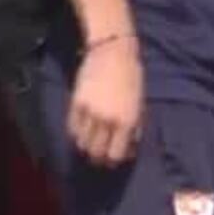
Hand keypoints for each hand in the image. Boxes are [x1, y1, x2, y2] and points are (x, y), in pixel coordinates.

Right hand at [69, 37, 143, 166]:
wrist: (112, 53)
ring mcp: (90, 113)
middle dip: (98, 158)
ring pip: (82, 143)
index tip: (112, 161)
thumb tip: (129, 150)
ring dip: (86, 147)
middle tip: (99, 157)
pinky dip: (76, 135)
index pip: (116, 154)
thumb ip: (135, 129)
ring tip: (90, 145)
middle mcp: (108, 120)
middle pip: (97, 152)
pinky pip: (72, 128)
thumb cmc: (132, 78)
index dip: (113, 161)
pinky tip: (81, 134)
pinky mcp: (76, 104)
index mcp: (127, 121)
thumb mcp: (140, 105)